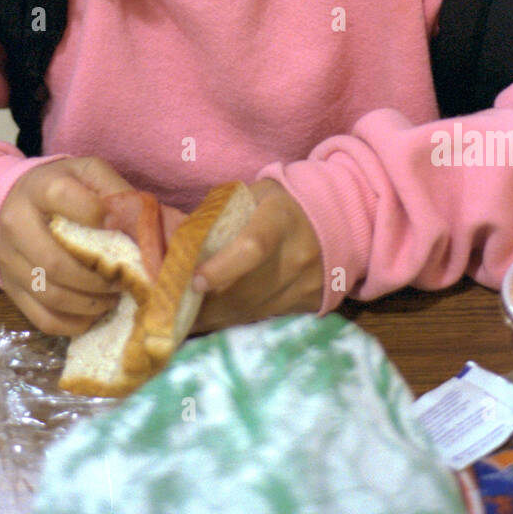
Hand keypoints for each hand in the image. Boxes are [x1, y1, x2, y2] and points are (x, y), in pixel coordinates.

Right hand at [0, 155, 135, 335]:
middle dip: (97, 279)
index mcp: (38, 188)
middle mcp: (17, 224)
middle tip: (123, 280)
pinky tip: (93, 313)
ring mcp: (10, 260)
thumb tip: (140, 223)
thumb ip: (114, 189)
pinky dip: (74, 323)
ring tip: (113, 297)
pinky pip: (42, 318)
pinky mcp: (11, 288)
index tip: (117, 225)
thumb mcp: (86, 173)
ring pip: (50, 294)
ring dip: (89, 303)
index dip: (93, 213)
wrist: (10, 201)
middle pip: (55, 262)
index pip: (61, 197)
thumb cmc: (61, 187)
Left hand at [189, 180, 323, 334]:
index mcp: (279, 218)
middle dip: (207, 305)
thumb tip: (182, 238)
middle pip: (248, 290)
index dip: (221, 268)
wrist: (337, 218)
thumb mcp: (256, 193)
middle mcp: (297, 254)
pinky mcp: (310, 302)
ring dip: (217, 318)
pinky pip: (266, 317)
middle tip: (175, 310)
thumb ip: (221, 211)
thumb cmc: (284, 203)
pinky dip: (238, 320)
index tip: (195, 281)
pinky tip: (218, 318)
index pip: (252, 247)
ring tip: (188, 319)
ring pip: (254, 311)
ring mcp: (306, 283)